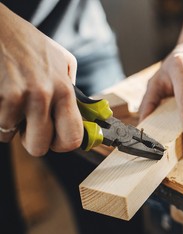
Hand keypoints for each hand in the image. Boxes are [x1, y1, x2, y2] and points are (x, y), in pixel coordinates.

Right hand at [0, 4, 82, 155]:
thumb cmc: (30, 45)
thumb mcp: (63, 61)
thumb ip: (71, 89)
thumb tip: (82, 115)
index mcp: (64, 90)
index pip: (72, 137)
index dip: (62, 145)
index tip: (56, 141)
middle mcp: (43, 96)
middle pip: (39, 147)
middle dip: (33, 141)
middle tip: (29, 126)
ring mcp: (17, 97)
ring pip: (11, 136)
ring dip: (11, 125)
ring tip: (14, 102)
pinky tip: (3, 97)